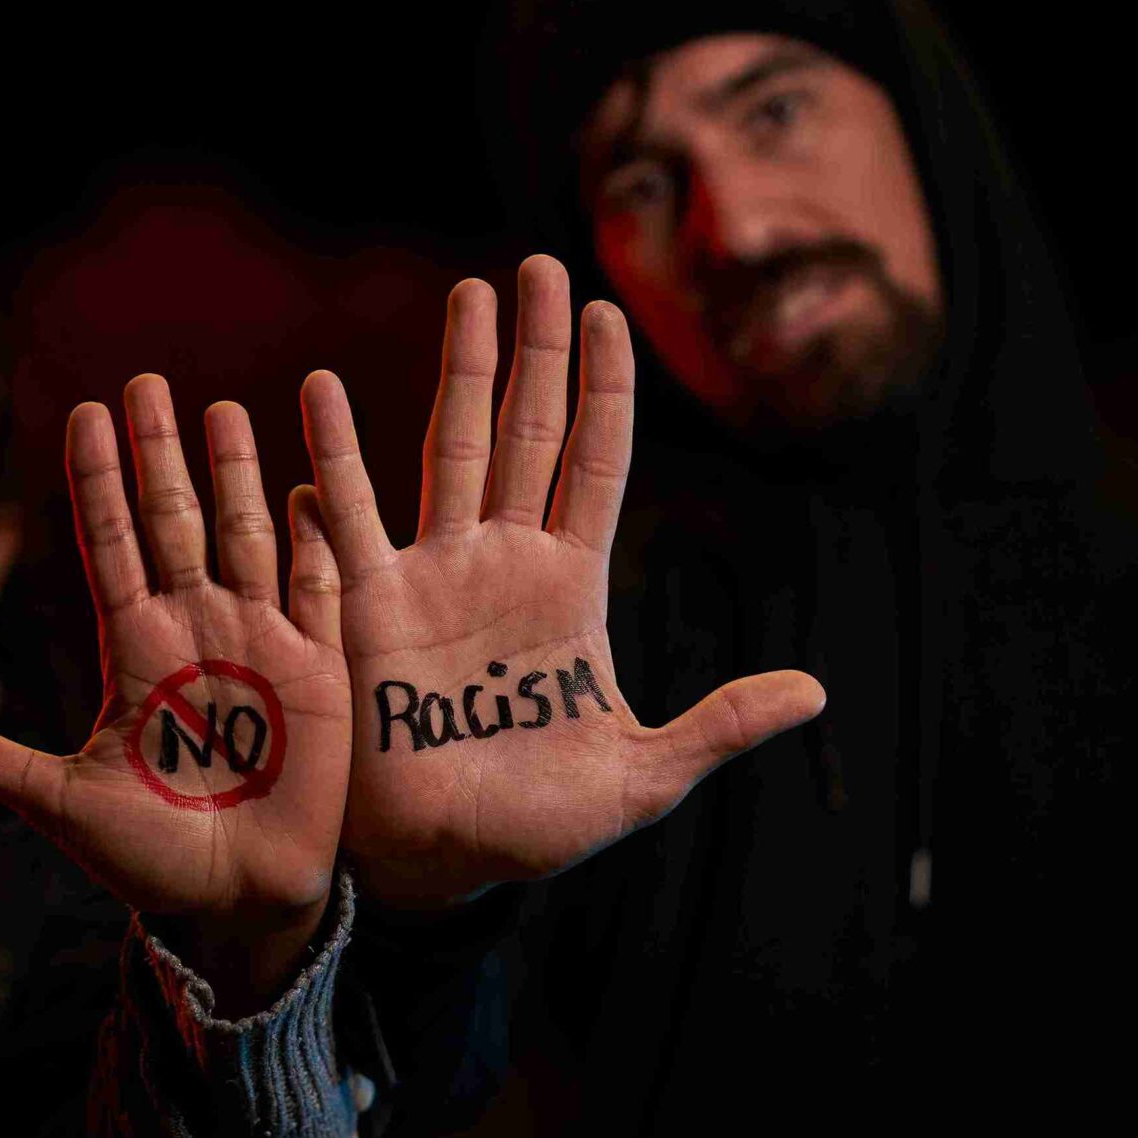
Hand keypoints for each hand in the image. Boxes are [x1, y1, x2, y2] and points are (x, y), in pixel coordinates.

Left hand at [0, 376, 353, 1005]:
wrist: (239, 901)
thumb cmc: (149, 859)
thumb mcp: (62, 806)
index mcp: (133, 651)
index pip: (109, 542)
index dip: (96, 477)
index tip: (85, 410)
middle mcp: (194, 630)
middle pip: (174, 519)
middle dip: (161, 451)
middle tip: (146, 380)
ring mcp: (258, 643)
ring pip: (245, 534)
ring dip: (237, 473)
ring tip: (226, 407)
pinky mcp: (317, 671)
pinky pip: (319, 589)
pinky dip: (316, 539)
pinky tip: (313, 484)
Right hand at [300, 255, 824, 907]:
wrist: (447, 869)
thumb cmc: (542, 826)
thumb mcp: (644, 778)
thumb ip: (720, 725)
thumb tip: (815, 691)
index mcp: (572, 588)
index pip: (596, 463)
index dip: (606, 389)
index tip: (613, 314)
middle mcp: (504, 562)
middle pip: (527, 430)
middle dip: (538, 350)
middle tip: (541, 267)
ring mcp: (434, 575)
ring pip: (451, 448)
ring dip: (461, 372)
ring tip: (471, 295)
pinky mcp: (370, 606)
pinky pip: (352, 517)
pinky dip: (337, 455)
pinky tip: (322, 392)